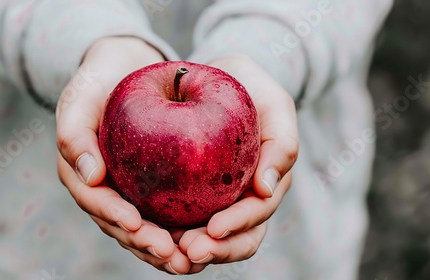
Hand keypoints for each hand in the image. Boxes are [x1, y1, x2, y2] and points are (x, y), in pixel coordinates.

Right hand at [56, 37, 190, 273]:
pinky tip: (203, 238)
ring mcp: (127, 190)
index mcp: (80, 173)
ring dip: (164, 248)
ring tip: (191, 260)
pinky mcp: (150, 187)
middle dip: (146, 244)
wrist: (122, 68)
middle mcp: (103, 189)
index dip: (114, 216)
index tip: (137, 224)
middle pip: (121, 226)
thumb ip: (74, 134)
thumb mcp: (80, 97)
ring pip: (143, 229)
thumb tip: (90, 176)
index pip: (95, 201)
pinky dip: (179, 229)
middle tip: (174, 256)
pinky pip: (163, 213)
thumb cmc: (98, 81)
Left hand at [178, 56, 298, 272]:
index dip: (238, 226)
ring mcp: (215, 199)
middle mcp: (241, 199)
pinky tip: (147, 230)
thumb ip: (282, 144)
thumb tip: (265, 189)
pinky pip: (179, 218)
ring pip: (206, 238)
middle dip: (214, 250)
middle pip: (233, 239)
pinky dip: (167, 232)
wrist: (219, 76)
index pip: (255, 216)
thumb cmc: (251, 89)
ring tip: (166, 249)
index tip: (214, 228)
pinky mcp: (189, 193)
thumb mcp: (275, 105)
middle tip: (188, 251)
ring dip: (188, 249)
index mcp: (265, 186)